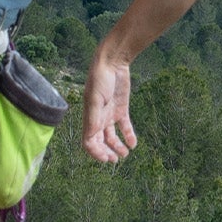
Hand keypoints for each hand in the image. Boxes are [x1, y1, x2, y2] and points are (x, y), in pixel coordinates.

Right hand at [82, 41, 136, 163]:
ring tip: (126, 154)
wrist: (112, 62)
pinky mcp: (121, 109)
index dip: (95, 153)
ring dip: (117, 147)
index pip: (88, 142)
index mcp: (89, 118)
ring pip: (112, 137)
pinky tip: (133, 143)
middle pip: (100, 142)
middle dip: (107, 152)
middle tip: (116, 159)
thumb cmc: (99, 79)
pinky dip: (128, 136)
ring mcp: (109, 114)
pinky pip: (124, 127)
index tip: (106, 159)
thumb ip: (94, 117)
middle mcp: (98, 118)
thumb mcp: (95, 99)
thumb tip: (92, 135)